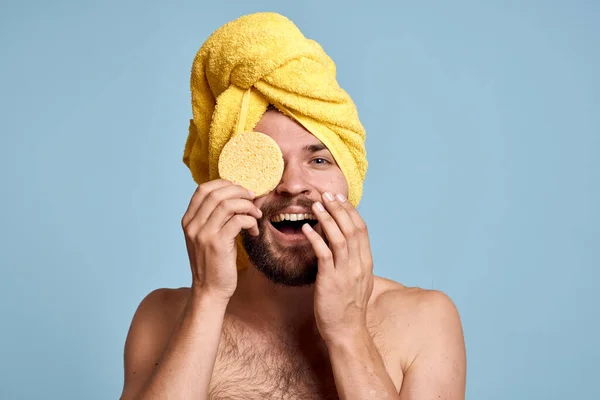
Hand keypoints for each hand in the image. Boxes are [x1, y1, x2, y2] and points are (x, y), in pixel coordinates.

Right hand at [181, 180, 261, 300]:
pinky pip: (238, 220)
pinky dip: (250, 221)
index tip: (240, 190)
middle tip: (253, 199)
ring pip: (229, 204)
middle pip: (217, 193)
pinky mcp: (218, 244)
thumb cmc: (213, 263)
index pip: (203, 189)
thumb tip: (236, 196)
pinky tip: (254, 231)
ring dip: (248, 206)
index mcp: (188, 220)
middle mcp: (193, 225)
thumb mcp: (206, 237)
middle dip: (240, 192)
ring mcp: (203, 234)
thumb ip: (214, 217)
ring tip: (256, 215)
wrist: (209, 290)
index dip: (224, 184)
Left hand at [302, 192, 374, 343]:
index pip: (361, 229)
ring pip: (339, 237)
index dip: (350, 211)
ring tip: (316, 205)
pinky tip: (306, 229)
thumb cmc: (349, 308)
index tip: (340, 198)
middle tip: (327, 194)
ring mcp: (346, 272)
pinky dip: (315, 238)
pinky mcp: (331, 281)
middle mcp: (358, 264)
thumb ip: (353, 262)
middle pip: (351, 228)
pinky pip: (324, 254)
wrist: (347, 332)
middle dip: (339, 208)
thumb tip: (346, 246)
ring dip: (327, 219)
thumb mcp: (358, 281)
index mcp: (366, 262)